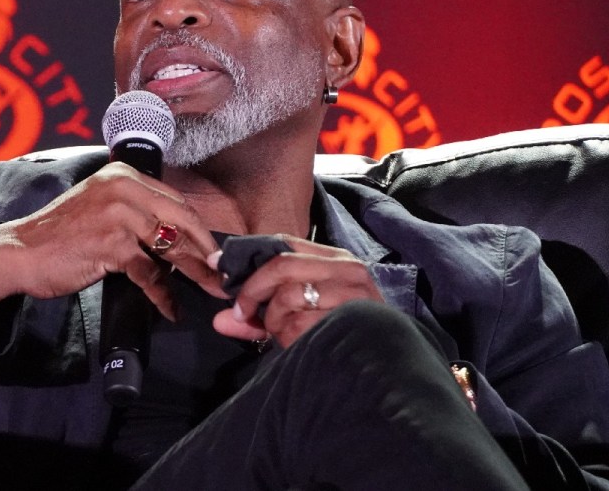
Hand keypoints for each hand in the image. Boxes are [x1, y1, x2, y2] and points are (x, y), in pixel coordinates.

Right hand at [0, 162, 224, 318]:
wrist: (21, 251)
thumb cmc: (61, 235)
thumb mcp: (101, 209)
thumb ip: (135, 213)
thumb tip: (178, 239)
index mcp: (123, 176)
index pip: (175, 201)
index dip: (199, 229)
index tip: (214, 251)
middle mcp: (123, 188)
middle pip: (181, 220)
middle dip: (207, 250)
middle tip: (223, 274)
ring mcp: (118, 215)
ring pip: (170, 247)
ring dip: (195, 273)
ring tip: (211, 290)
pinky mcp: (111, 244)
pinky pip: (149, 273)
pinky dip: (163, 294)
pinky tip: (170, 308)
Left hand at [211, 235, 383, 347]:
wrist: (389, 364)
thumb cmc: (339, 334)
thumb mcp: (300, 315)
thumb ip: (259, 316)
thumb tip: (220, 320)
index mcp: (335, 259)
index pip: (284, 243)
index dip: (246, 254)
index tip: (218, 267)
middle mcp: (347, 270)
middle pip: (281, 265)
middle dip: (252, 290)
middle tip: (242, 312)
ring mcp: (352, 294)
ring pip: (288, 296)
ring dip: (275, 321)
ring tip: (286, 334)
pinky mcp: (352, 320)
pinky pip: (299, 325)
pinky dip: (289, 339)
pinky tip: (302, 345)